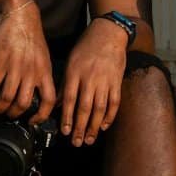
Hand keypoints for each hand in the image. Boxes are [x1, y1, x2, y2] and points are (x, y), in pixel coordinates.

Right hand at [0, 0, 55, 122]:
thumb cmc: (32, 38)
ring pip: (7, 97)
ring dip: (0, 106)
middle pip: (24, 103)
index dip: (41, 116)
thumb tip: (36, 95)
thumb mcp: (43, 58)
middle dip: (14, 114)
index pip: (49, 101)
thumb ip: (41, 76)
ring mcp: (17, 66)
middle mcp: (32, 72)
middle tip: (8, 115)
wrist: (21, 14)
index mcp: (45, 72)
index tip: (32, 121)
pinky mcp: (2, 59)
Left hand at [60, 17, 128, 145]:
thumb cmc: (86, 47)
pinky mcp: (117, 81)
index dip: (68, 117)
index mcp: (75, 73)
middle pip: (85, 107)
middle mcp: (90, 78)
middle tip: (77, 142)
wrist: (109, 34)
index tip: (65, 131)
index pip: (70, 99)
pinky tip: (104, 126)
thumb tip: (59, 103)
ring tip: (90, 139)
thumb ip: (65, 83)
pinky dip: (110, 115)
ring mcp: (105, 80)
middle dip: (80, 127)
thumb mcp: (71, 62)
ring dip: (94, 126)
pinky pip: (114, 102)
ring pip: (100, 108)